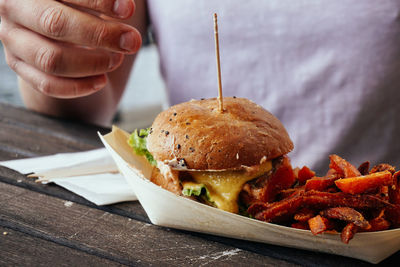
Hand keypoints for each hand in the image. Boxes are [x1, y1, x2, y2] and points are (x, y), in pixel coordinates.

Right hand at [0, 0, 141, 97]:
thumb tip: (126, 8)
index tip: (129, 10)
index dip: (100, 1)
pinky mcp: (19, 64)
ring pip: (50, 59)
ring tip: (118, 59)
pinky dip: (79, 87)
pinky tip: (102, 80)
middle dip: (101, 34)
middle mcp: (12, 8)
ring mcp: (12, 40)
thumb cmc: (75, 2)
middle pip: (55, 23)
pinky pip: (47, 84)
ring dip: (92, 63)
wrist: (53, 24)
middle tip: (132, 41)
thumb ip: (101, 0)